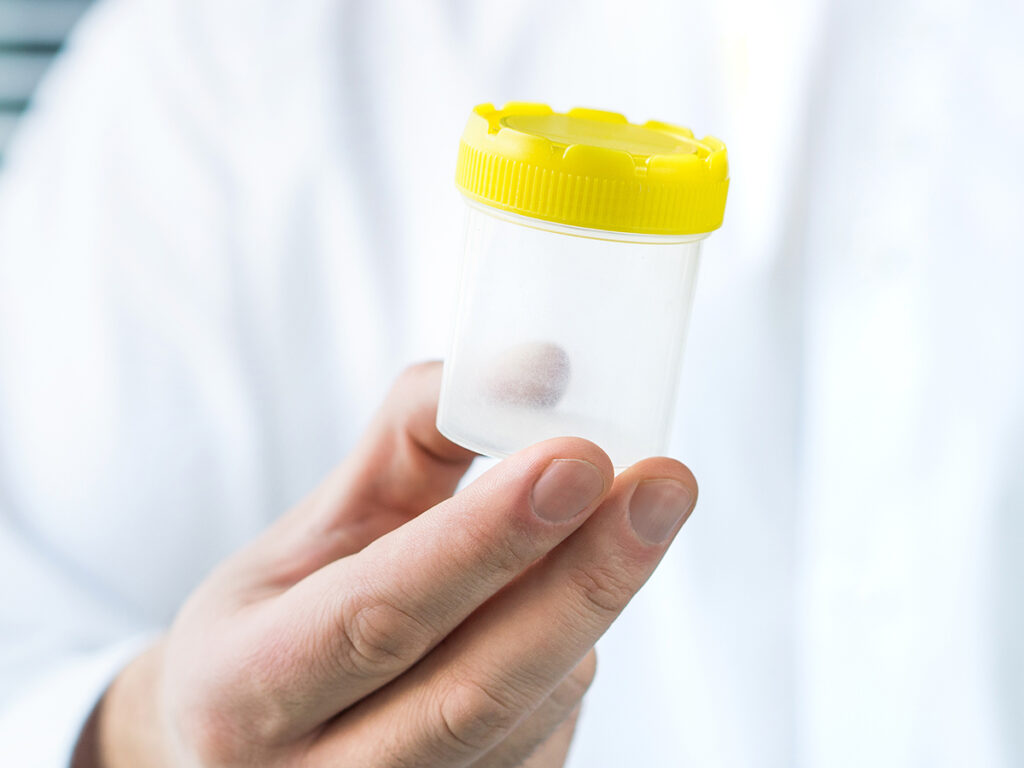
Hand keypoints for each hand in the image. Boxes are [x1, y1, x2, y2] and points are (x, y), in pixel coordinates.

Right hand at [85, 363, 697, 766]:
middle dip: (583, 580)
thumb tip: (536, 369)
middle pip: (474, 690)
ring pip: (529, 712)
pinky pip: (548, 735)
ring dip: (577, 609)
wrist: (254, 737)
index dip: (483, 540)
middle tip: (664, 487)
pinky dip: (567, 654)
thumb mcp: (316, 523)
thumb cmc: (280, 617)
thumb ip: (417, 435)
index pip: (378, 614)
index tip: (577, 458)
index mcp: (247, 688)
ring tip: (588, 532)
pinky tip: (553, 606)